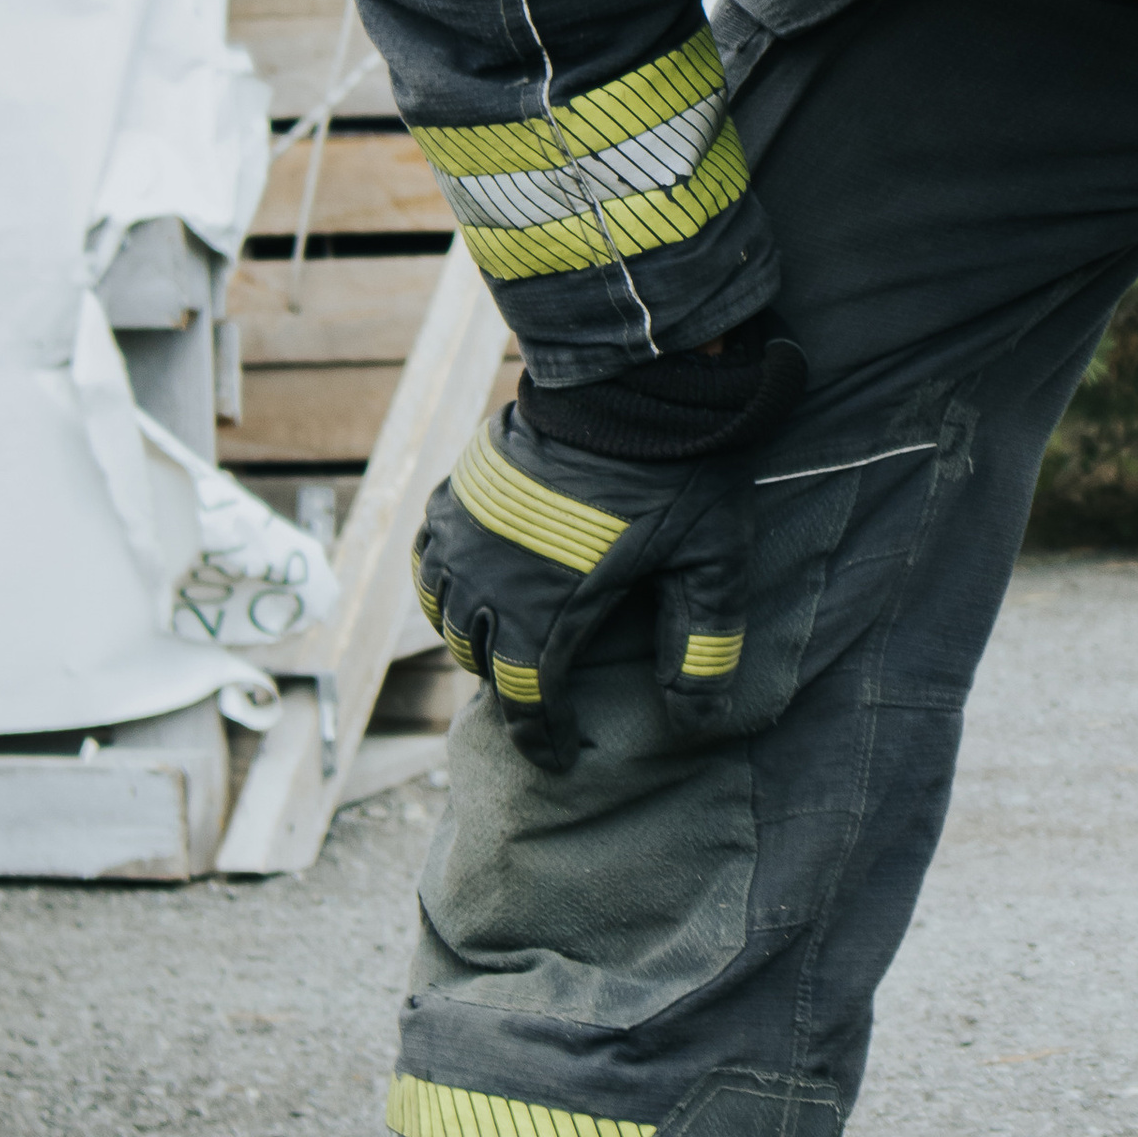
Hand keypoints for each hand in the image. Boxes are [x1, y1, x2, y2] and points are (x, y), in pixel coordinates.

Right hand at [410, 322, 804, 764]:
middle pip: (480, 660)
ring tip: (507, 641)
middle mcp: (486, 582)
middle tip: (545, 692)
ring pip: (443, 613)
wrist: (631, 379)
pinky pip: (427, 558)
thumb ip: (702, 649)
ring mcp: (462, 534)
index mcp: (543, 612)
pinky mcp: (456, 491)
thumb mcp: (709, 566)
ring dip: (471, 637)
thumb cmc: (676, 474)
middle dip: (511, 684)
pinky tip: (469, 584)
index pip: (527, 702)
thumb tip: (692, 724)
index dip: (543, 739)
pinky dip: (442, 584)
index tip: (559, 757)